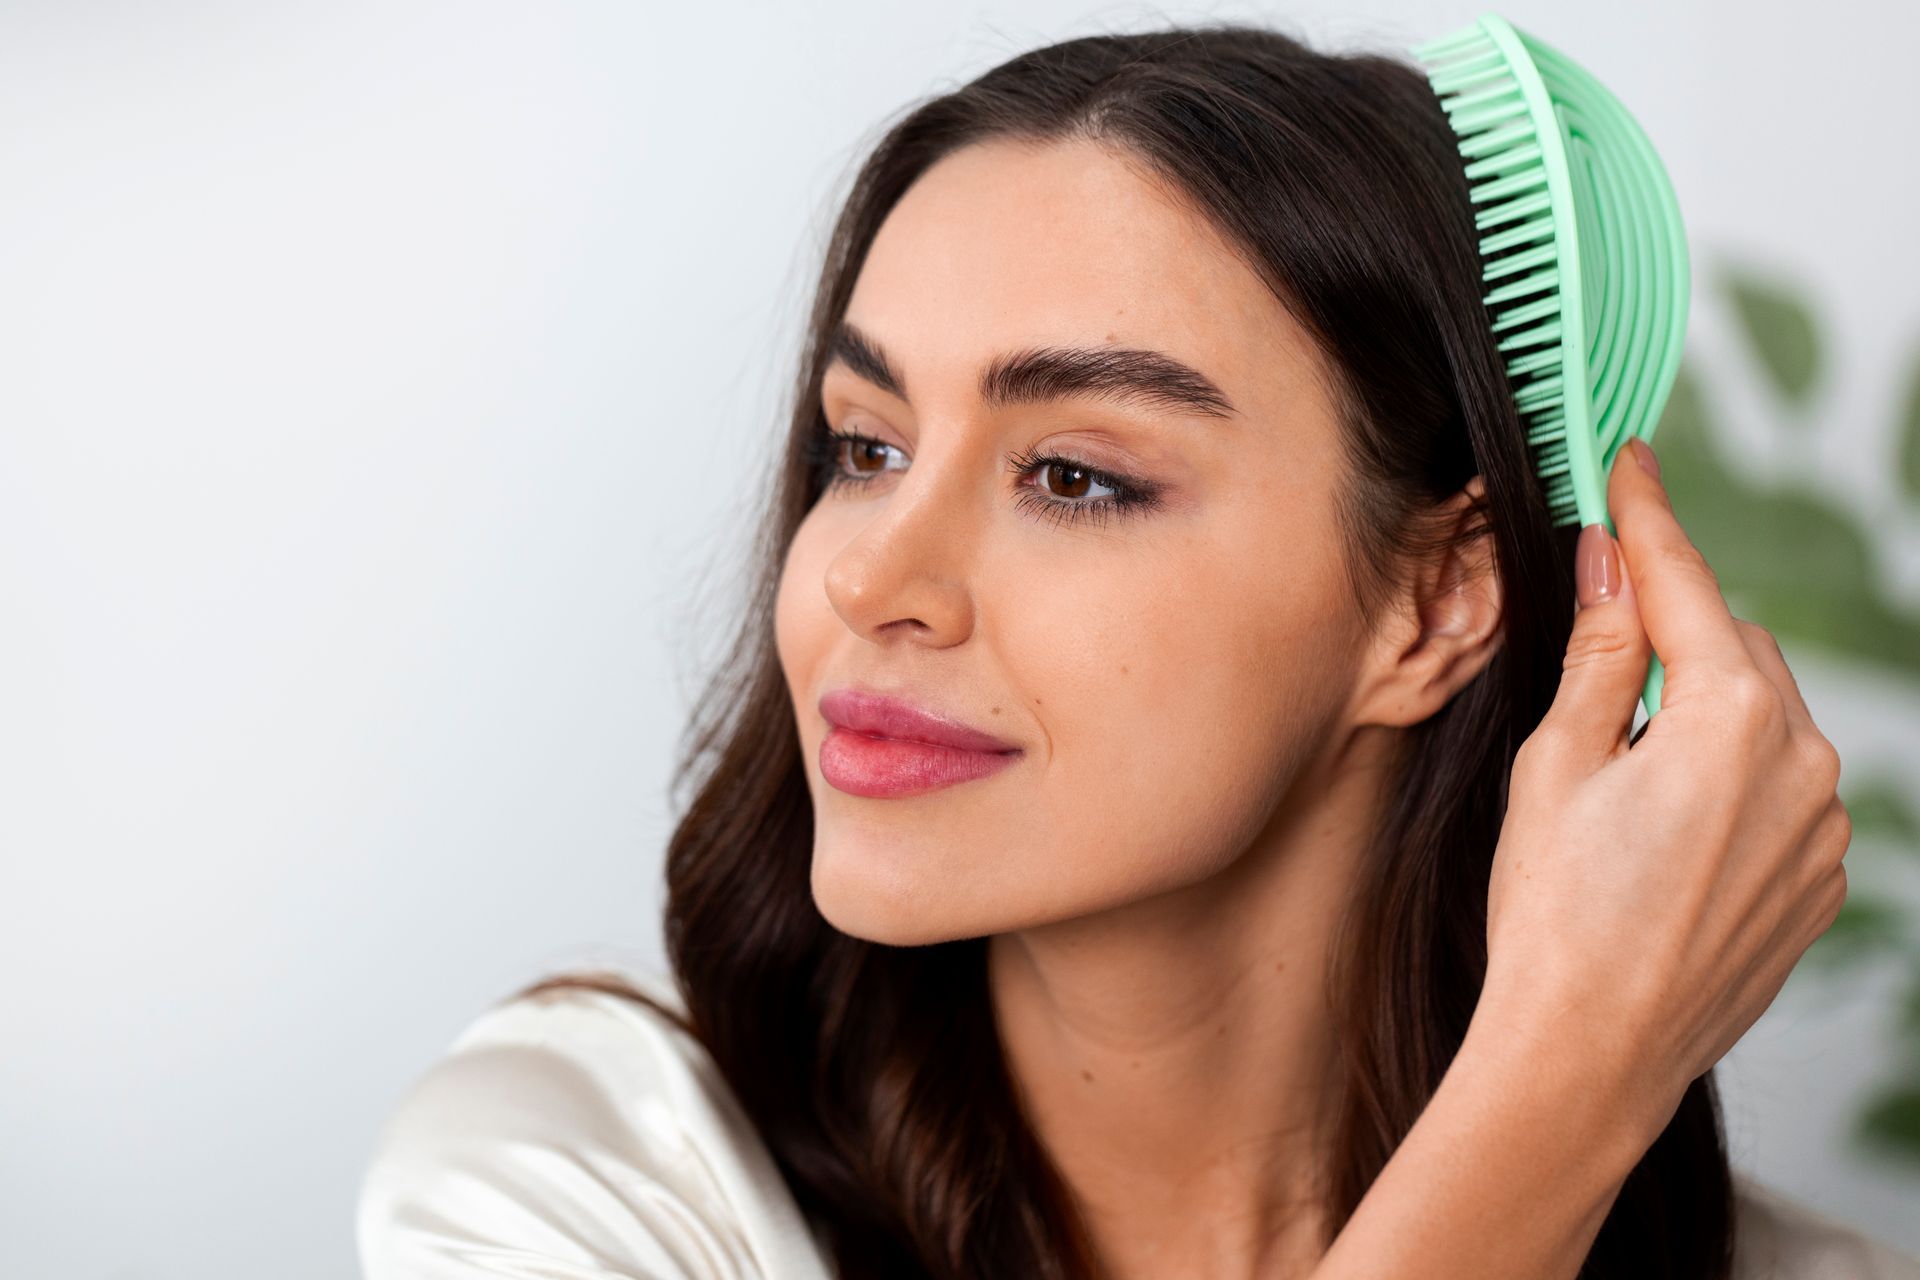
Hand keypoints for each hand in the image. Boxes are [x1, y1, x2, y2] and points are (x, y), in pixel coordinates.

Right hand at [1476, 437, 1851, 1141]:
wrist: (1590, 1055)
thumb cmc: (1555, 915)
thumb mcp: (1555, 763)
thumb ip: (1596, 650)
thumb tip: (1608, 563)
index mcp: (1730, 718)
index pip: (1685, 584)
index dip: (1648, 516)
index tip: (1628, 461)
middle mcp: (1804, 763)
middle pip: (1736, 648)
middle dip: (1674, 632)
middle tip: (1598, 642)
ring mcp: (1823, 830)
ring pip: (1764, 721)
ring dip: (1702, 712)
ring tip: (1620, 772)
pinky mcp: (1819, 884)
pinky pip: (1782, 792)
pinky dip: (1729, 781)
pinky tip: (1662, 830)